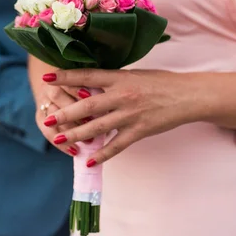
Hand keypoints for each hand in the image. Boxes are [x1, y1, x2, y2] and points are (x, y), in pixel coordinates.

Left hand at [40, 69, 198, 165]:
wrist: (187, 96)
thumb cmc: (161, 82)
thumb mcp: (134, 74)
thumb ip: (112, 80)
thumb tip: (90, 82)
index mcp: (119, 78)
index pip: (87, 75)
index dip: (66, 76)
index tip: (48, 77)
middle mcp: (122, 95)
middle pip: (87, 105)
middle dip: (65, 113)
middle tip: (47, 120)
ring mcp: (130, 114)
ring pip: (97, 126)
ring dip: (76, 134)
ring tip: (59, 140)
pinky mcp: (139, 131)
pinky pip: (117, 145)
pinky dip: (103, 154)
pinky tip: (89, 160)